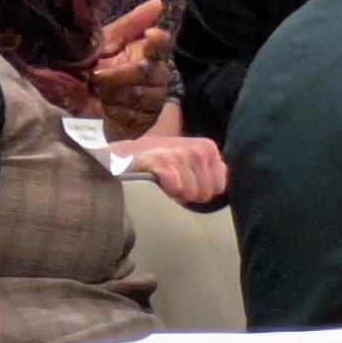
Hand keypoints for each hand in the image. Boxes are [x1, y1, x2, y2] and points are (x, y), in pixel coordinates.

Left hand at [92, 0, 171, 140]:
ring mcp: (152, 99)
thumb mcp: (103, 42)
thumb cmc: (90, 65)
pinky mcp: (145, 121)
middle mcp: (155, 74)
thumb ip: (129, 24)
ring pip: (143, 98)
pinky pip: (137, 119)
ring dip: (115, 97)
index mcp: (145, 52)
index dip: (157, 42)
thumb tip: (158, 2)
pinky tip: (106, 110)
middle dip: (120, 76)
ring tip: (100, 94)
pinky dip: (116, 115)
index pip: (162, 44)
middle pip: (150, 73)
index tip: (149, 36)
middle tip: (96, 76)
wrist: (77, 101)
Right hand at [112, 132, 226, 204]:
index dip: (200, 191)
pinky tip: (154, 182)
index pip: (219, 186)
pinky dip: (164, 191)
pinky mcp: (162, 161)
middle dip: (187, 195)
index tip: (185, 183)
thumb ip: (208, 168)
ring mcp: (181, 154)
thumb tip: (221, 185)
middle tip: (171, 183)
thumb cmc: (155, 163)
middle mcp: (198, 149)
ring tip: (161, 182)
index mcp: (208, 148)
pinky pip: (176, 188)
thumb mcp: (186, 158)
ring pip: (190, 193)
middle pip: (205, 193)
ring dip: (173, 194)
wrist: (120, 159)